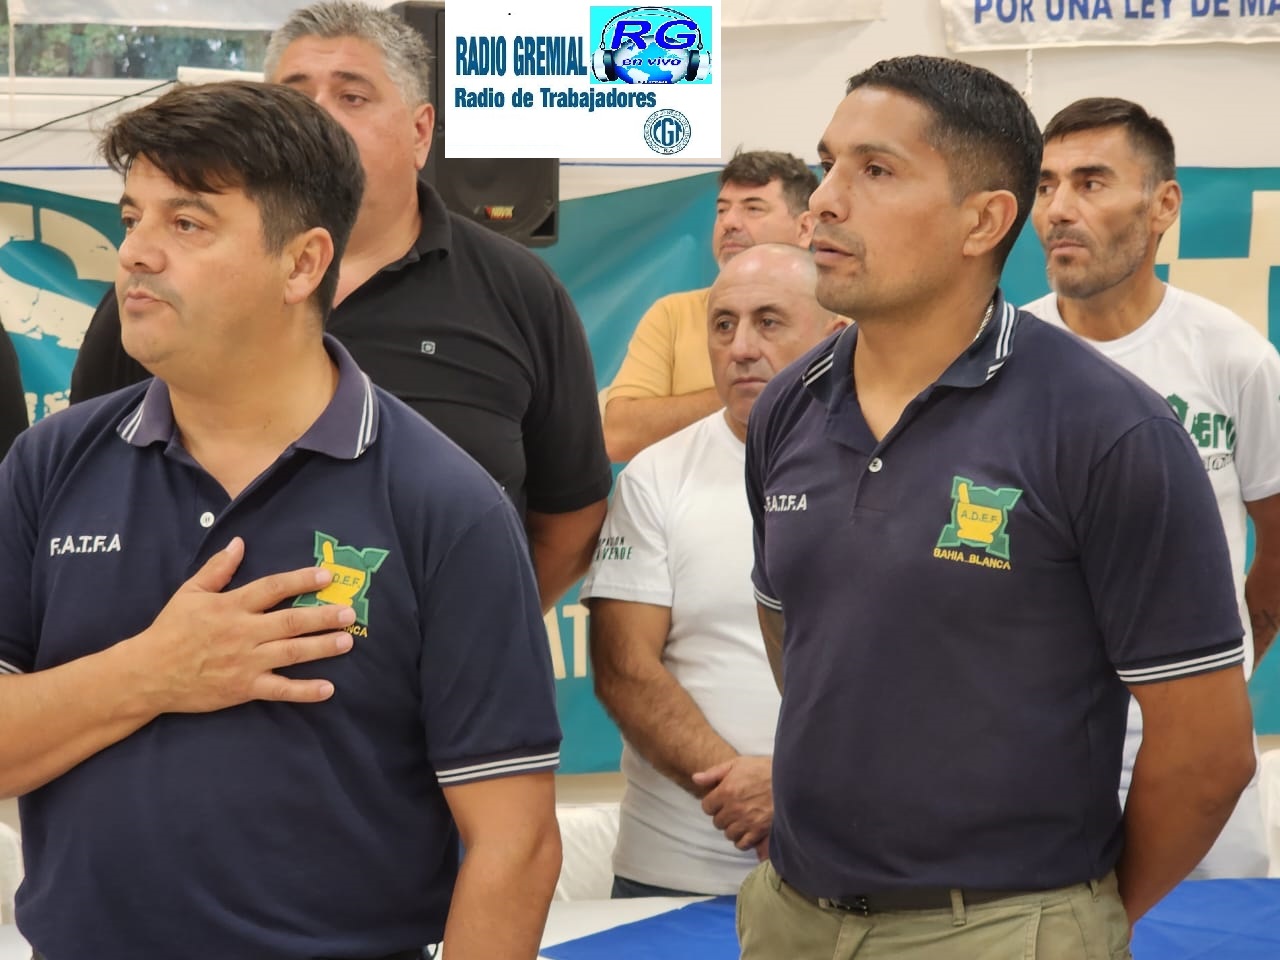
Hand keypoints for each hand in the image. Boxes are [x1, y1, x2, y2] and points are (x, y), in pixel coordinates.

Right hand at [126, 536, 355, 714]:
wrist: (147, 673)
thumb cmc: (170, 630)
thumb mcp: (190, 593)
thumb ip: (217, 569)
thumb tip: (239, 542)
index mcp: (231, 606)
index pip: (273, 588)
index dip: (301, 580)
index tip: (326, 575)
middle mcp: (243, 632)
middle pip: (291, 621)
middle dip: (323, 616)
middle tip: (350, 611)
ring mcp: (246, 662)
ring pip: (292, 653)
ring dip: (322, 648)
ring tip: (347, 641)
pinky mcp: (244, 688)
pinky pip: (280, 690)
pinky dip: (305, 691)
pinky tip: (328, 689)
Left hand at [691, 755, 772, 850]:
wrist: (790, 779)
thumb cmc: (763, 769)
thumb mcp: (738, 764)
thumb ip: (714, 773)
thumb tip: (695, 779)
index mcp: (726, 791)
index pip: (707, 807)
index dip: (713, 804)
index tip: (721, 801)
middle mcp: (734, 808)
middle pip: (717, 822)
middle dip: (723, 816)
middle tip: (733, 809)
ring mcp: (747, 821)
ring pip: (729, 834)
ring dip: (733, 828)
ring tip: (742, 819)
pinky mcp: (760, 831)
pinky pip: (743, 844)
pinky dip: (743, 839)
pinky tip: (748, 830)